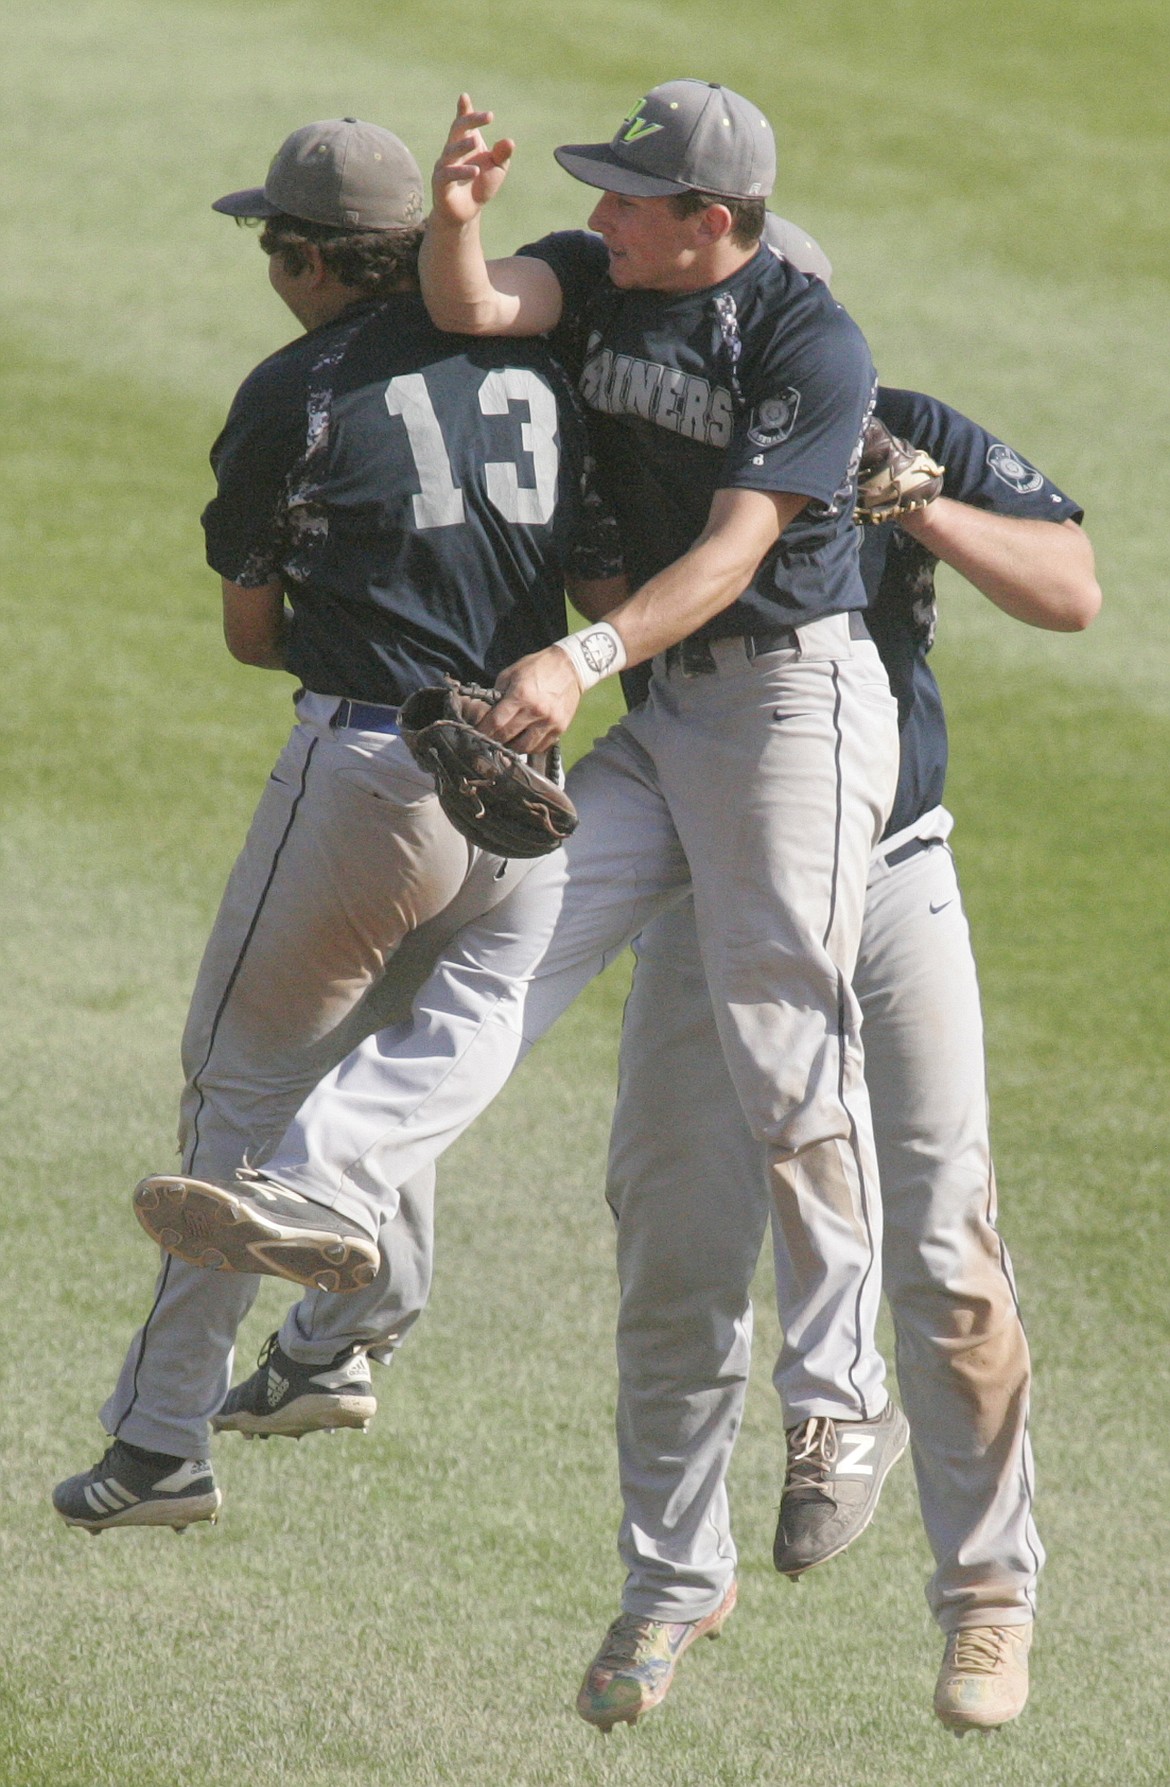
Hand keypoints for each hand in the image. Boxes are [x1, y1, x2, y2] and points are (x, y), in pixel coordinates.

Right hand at [431, 92, 514, 226]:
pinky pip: (448, 174)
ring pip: (450, 151)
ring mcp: (444, 167)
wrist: (468, 213)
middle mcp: (452, 151)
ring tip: (476, 142)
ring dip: (462, 146)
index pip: (463, 123)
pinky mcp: (440, 184)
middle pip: (457, 130)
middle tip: (488, 117)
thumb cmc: (481, 186)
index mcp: (464, 143)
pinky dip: (461, 172)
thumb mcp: (497, 169)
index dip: (464, 110)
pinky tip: (474, 171)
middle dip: (470, 120)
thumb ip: (502, 155)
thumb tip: (509, 141)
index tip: (465, 98)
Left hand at [480, 648, 582, 753]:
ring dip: (512, 747)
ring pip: (524, 747)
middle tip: (488, 739)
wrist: (571, 667)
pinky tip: (524, 739)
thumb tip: (487, 712)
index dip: (483, 731)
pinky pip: (541, 746)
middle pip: (507, 737)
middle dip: (494, 740)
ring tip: (506, 741)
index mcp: (521, 695)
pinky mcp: (560, 728)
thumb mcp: (512, 673)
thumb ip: (498, 693)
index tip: (477, 734)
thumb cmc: (538, 667)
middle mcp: (536, 711)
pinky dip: (529, 746)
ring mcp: (550, 722)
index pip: (496, 722)